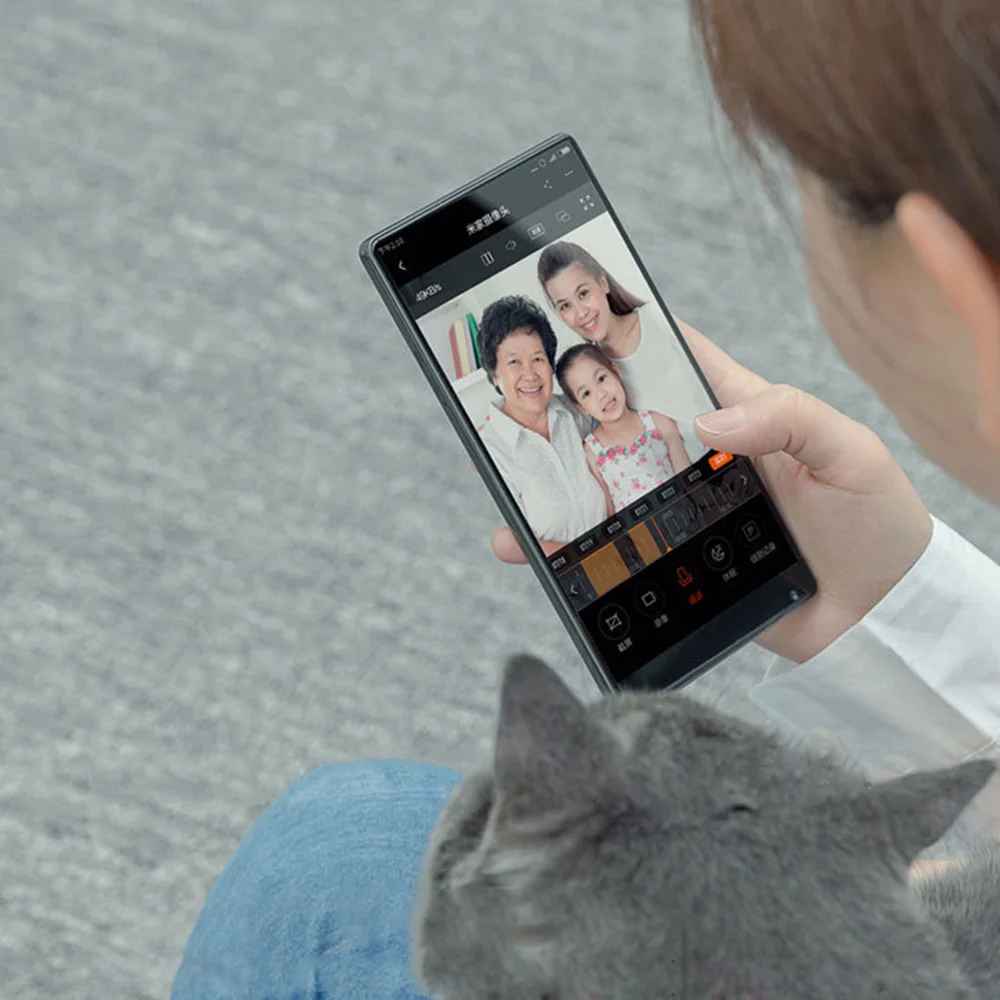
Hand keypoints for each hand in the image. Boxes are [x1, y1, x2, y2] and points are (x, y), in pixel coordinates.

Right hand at [491, 321, 932, 663]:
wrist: (881, 618)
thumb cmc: (877, 524)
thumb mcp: (849, 454)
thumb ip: (788, 420)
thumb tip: (708, 423)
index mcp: (745, 417)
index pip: (683, 363)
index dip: (636, 338)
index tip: (580, 322)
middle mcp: (706, 460)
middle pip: (629, 427)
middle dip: (576, 419)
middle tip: (524, 413)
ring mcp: (690, 511)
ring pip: (614, 491)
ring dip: (563, 493)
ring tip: (518, 500)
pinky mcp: (683, 560)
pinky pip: (625, 551)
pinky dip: (583, 553)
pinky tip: (544, 554)